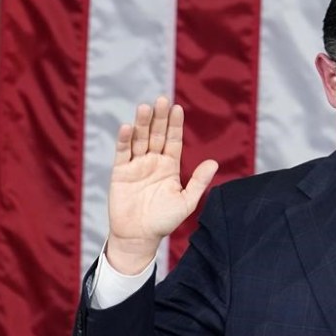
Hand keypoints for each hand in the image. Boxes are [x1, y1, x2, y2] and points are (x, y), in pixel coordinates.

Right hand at [106, 96, 218, 273]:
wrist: (140, 237)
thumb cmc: (164, 221)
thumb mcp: (186, 201)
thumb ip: (198, 182)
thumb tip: (214, 162)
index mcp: (170, 166)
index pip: (173, 140)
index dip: (175, 124)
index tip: (178, 108)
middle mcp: (153, 161)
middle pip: (156, 134)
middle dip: (159, 118)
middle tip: (162, 99)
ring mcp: (136, 165)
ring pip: (139, 139)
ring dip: (142, 124)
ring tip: (145, 107)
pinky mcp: (120, 172)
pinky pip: (122, 153)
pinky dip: (125, 140)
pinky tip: (128, 127)